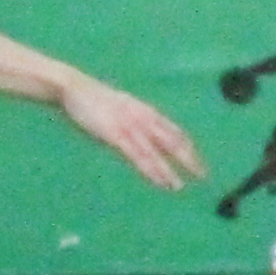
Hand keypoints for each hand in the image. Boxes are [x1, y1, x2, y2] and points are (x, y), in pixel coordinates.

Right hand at [56, 76, 202, 190]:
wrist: (73, 87)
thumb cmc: (94, 100)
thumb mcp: (121, 109)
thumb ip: (135, 121)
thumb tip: (144, 135)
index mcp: (146, 111)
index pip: (174, 131)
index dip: (188, 148)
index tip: (199, 163)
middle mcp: (144, 117)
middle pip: (173, 141)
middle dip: (188, 159)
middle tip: (203, 177)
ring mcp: (130, 126)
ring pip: (156, 152)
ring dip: (168, 170)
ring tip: (179, 186)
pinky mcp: (115, 134)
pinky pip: (137, 156)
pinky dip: (151, 169)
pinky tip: (159, 181)